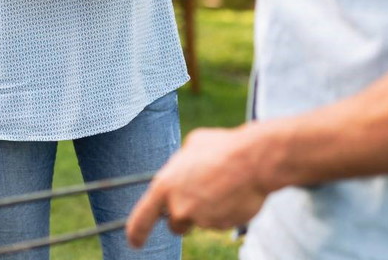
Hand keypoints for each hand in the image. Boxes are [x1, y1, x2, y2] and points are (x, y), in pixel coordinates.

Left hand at [126, 126, 273, 246]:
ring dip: (208, 209)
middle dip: (184, 216)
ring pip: (200, 222)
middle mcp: (179, 207)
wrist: (254, 160)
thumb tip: (181, 168)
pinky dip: (226, 211)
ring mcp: (201, 220)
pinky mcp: (222, 226)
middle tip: (198, 197)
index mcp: (165, 186)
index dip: (135, 232)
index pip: (141, 218)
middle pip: (175, 225)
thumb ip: (180, 164)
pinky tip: (234, 191)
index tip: (134, 241)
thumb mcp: (192, 145)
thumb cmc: (221, 148)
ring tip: (222, 184)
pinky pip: (220, 222)